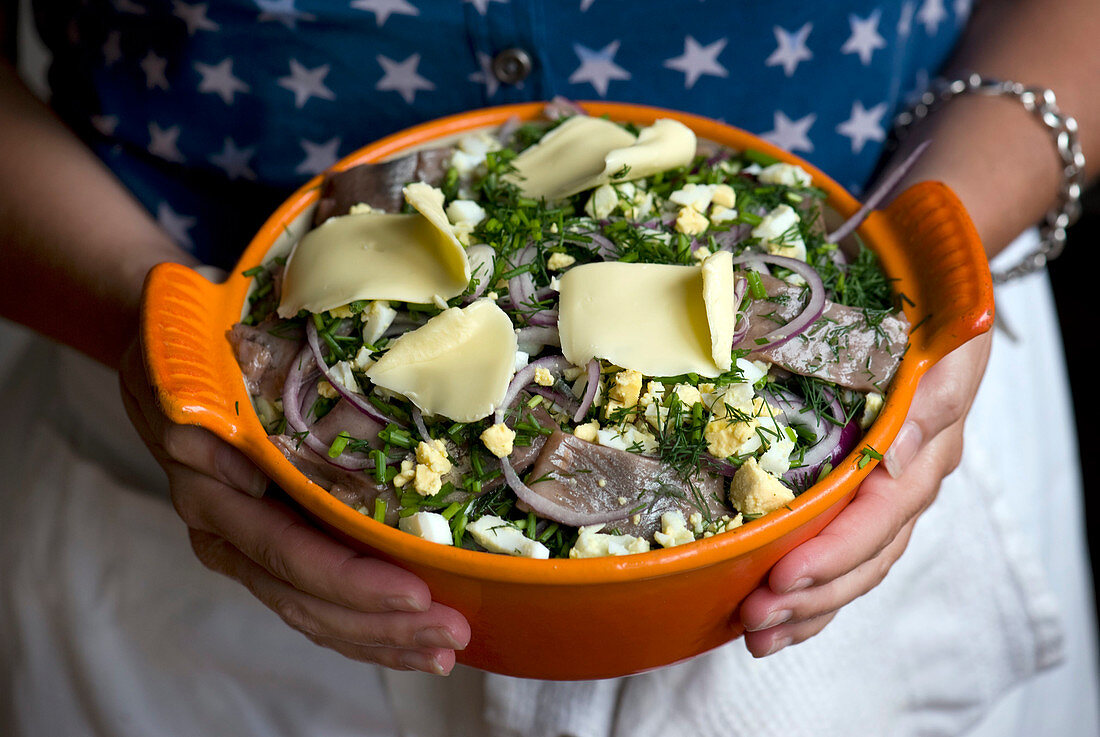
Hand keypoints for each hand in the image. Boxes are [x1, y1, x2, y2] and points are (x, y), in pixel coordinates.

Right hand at [118, 337, 470, 673]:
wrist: (167, 367)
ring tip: (443, 651)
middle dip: (382, 622)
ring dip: (381, 637)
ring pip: (313, 612)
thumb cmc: (196, 356)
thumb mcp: (200, 370)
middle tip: (451, 632)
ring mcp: (247, 549)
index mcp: (214, 494)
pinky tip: (412, 643)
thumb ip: (228, 417)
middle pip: (307, 597)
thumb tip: (265, 466)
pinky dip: (364, 628)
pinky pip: (315, 603)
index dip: (350, 580)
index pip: (288, 552)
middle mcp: (228, 534)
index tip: (416, 592)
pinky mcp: (269, 553)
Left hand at [738, 331, 992, 656]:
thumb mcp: (943, 348)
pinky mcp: (864, 494)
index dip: (833, 554)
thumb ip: (928, 404)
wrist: (933, 299)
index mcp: (925, 449)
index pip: (879, 519)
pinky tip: (780, 615)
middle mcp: (907, 481)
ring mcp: (887, 492)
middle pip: (864, 558)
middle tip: (755, 619)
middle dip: (811, 596)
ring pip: (855, 567)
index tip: (781, 577)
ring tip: (758, 635)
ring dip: (808, 607)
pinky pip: (844, 552)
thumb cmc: (935, 318)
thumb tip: (894, 463)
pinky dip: (813, 588)